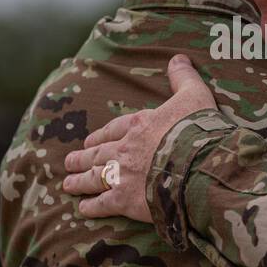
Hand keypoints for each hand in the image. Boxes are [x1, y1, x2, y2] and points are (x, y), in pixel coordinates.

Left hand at [62, 54, 215, 221]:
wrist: (197, 165)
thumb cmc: (198, 130)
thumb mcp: (194, 96)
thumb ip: (184, 79)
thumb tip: (178, 58)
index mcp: (140, 125)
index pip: (115, 129)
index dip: (102, 135)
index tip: (91, 140)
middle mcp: (125, 149)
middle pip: (98, 153)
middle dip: (82, 158)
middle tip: (70, 161)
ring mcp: (122, 175)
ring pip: (94, 177)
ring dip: (80, 181)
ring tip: (68, 184)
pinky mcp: (126, 200)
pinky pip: (103, 203)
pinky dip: (92, 206)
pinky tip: (83, 209)